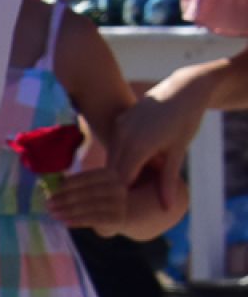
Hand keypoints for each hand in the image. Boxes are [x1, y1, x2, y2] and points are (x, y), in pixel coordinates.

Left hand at [44, 167, 126, 235]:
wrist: (120, 214)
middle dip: (65, 198)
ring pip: (89, 206)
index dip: (69, 184)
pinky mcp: (116, 218)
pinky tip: (65, 222)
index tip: (53, 191)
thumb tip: (51, 186)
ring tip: (53, 214)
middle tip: (49, 204)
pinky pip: (94, 219)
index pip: (86, 177)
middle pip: (87, 192)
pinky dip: (77, 220)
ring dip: (68, 211)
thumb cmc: (98, 199)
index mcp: (108, 175)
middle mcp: (116, 187)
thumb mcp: (90, 188)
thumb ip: (75, 186)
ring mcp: (119, 203)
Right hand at [112, 74, 209, 205]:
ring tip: (128, 185)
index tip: (126, 208)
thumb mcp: (179, 150)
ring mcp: (120, 127)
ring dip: (117, 173)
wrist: (185, 87)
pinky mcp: (120, 122)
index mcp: (139, 146)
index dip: (122, 196)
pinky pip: (115, 146)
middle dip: (116, 188)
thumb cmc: (186, 119)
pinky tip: (131, 164)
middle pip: (112, 172)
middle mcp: (124, 136)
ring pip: (111, 159)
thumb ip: (168, 179)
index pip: (120, 181)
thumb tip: (166, 207)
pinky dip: (120, 159)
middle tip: (123, 202)